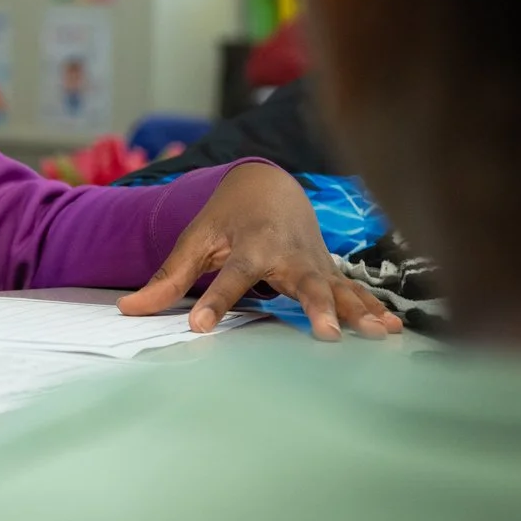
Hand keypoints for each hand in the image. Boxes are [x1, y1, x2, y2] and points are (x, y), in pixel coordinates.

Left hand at [118, 162, 402, 340]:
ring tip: (376, 333)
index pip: (230, 275)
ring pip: (339, 288)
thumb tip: (127, 309)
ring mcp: (315, 263)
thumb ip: (167, 278)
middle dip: (316, 308)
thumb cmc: (227, 215)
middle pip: (303, 282)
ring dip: (357, 311)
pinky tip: (393, 330)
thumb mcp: (194, 238)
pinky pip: (353, 291)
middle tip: (325, 336)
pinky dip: (373, 308)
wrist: (269, 184)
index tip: (198, 326)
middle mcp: (288, 254)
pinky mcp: (329, 272)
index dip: (214, 300)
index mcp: (249, 245)